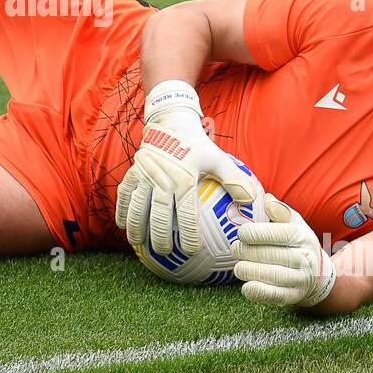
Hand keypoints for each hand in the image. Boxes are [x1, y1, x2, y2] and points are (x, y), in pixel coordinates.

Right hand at [116, 80, 260, 254]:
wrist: (170, 120)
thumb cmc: (196, 143)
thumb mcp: (217, 158)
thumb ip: (234, 179)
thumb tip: (251, 200)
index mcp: (184, 178)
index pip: (186, 212)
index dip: (189, 233)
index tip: (192, 251)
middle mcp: (162, 178)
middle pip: (159, 213)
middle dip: (160, 236)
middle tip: (164, 252)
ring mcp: (144, 175)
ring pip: (138, 206)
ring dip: (136, 227)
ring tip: (137, 244)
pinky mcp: (132, 171)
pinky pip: (124, 193)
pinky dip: (122, 209)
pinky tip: (121, 225)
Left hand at [233, 194, 336, 306]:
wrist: (318, 275)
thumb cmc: (298, 244)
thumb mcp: (294, 224)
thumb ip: (279, 211)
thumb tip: (266, 198)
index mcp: (302, 236)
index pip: (276, 233)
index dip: (253, 233)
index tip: (241, 233)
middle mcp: (304, 257)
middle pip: (270, 254)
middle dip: (246, 252)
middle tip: (235, 249)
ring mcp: (301, 279)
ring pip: (270, 275)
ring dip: (248, 270)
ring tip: (238, 266)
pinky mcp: (294, 296)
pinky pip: (273, 295)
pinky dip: (257, 292)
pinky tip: (246, 286)